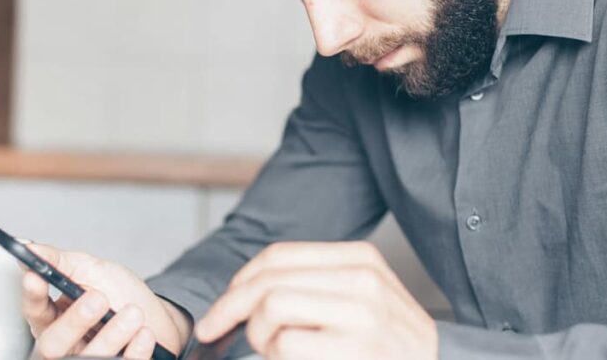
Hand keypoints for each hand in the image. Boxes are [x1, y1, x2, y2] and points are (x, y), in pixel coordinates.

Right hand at [21, 244, 191, 358]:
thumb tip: (31, 247)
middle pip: (51, 345)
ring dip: (112, 333)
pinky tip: (144, 333)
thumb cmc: (120, 294)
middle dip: (75, 321)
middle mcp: (65, 345)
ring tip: (133, 313)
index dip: (33, 295)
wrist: (155, 316)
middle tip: (99, 298)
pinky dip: (135, 350)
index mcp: (53, 318)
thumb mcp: (92, 270)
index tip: (36, 276)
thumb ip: (61, 261)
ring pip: (86, 359)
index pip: (34, 311)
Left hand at [193, 241, 436, 359]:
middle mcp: (361, 278)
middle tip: (215, 329)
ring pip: (271, 307)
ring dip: (256, 335)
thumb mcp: (364, 296)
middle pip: (268, 279)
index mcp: (360, 258)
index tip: (222, 305)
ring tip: (271, 350)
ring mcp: (361, 313)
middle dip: (229, 307)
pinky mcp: (355, 348)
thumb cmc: (391, 344)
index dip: (240, 280)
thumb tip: (247, 290)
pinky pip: (285, 344)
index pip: (279, 255)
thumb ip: (317, 283)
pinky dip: (275, 357)